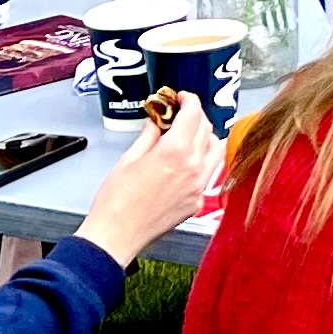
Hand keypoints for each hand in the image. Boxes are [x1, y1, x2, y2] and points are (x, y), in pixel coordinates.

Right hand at [81, 105, 223, 266]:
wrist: (116, 235)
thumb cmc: (116, 201)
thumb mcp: (129, 158)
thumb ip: (150, 135)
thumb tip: (158, 121)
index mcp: (175, 151)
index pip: (194, 113)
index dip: (188, 100)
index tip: (181, 98)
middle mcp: (194, 167)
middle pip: (207, 129)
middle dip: (195, 117)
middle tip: (179, 115)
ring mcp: (199, 186)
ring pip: (216, 150)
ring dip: (205, 138)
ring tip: (185, 137)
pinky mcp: (198, 202)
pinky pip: (208, 173)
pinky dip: (201, 162)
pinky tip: (184, 164)